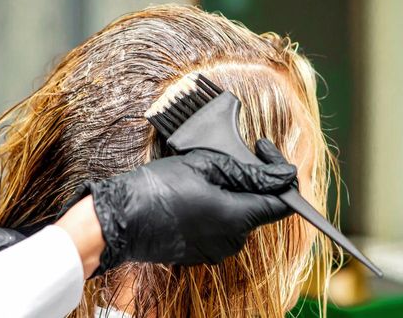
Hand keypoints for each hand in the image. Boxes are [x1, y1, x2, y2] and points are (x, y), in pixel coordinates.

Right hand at [66, 138, 295, 274]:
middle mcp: (232, 240)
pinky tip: (194, 193)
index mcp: (237, 218)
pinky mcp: (202, 253)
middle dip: (251, 180)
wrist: (119, 219)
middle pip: (260, 208)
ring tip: (204, 174)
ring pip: (240, 217)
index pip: (283, 203)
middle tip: (226, 156)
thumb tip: (284, 176)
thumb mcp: (206, 166)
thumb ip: (250, 173)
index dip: (281, 175)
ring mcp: (216, 250)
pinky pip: (222, 228)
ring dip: (232, 194)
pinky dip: (216, 209)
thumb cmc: (157, 188)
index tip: (262, 150)